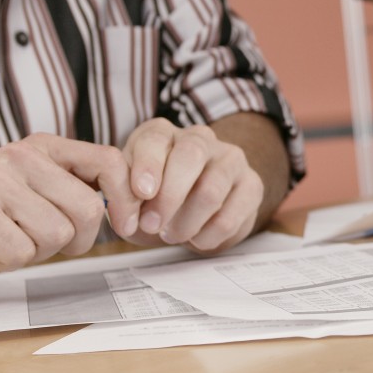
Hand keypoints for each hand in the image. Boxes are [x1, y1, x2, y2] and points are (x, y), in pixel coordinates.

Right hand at [0, 135, 137, 272]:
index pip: (109, 161)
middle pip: (88, 208)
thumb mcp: (33, 186)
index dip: (127, 198)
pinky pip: (22, 252)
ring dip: (37, 253)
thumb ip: (74, 189)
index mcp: (44, 147)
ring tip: (10, 240)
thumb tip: (131, 208)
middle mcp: (22, 156)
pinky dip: (8, 262)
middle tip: (46, 243)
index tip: (128, 226)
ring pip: (57, 234)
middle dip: (76, 240)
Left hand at [115, 118, 262, 252]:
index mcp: (163, 134)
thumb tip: (121, 198)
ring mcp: (231, 160)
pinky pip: (231, 216)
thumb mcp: (127, 197)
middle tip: (151, 225)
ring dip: (186, 222)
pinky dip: (208, 235)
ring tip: (172, 235)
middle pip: (191, 155)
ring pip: (212, 189)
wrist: (190, 212)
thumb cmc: (153, 200)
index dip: (148, 165)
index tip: (141, 193)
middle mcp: (200, 139)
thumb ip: (120, 195)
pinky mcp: (252, 185)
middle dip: (169, 196)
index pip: (156, 138)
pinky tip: (196, 238)